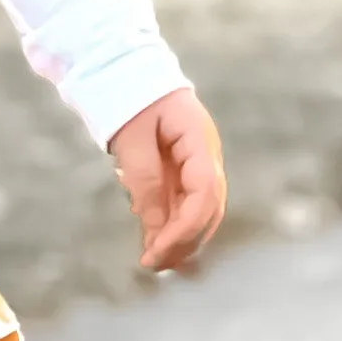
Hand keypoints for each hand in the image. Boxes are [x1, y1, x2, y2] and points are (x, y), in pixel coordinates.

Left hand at [109, 86, 225, 274]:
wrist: (132, 77)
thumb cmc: (131, 101)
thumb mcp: (131, 138)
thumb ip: (144, 179)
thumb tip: (155, 227)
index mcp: (200, 141)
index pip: (206, 192)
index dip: (186, 226)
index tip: (158, 249)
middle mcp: (207, 157)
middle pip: (210, 208)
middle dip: (184, 240)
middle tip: (151, 263)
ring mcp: (199, 166)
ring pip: (201, 212)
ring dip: (180, 239)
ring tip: (152, 261)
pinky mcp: (185, 174)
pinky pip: (186, 206)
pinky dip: (172, 227)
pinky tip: (153, 244)